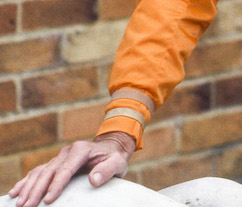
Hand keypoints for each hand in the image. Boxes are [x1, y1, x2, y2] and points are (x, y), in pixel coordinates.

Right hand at [8, 132, 134, 206]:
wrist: (111, 147)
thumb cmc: (114, 157)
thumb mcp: (117, 162)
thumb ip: (108, 170)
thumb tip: (94, 180)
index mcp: (81, 150)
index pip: (65, 170)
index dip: (56, 185)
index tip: (49, 200)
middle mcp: (67, 152)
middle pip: (48, 172)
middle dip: (36, 190)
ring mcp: (59, 157)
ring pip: (40, 172)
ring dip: (28, 187)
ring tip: (19, 203)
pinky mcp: (55, 162)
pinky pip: (38, 171)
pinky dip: (26, 181)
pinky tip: (15, 192)